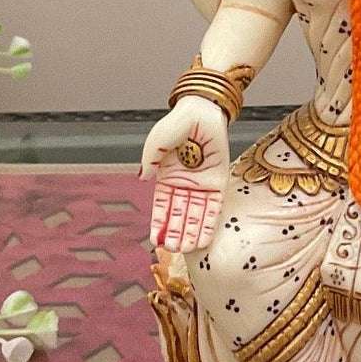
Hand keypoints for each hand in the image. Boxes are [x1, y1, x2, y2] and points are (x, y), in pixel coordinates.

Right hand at [139, 97, 229, 251]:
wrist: (203, 111)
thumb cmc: (180, 123)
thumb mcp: (158, 140)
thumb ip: (150, 158)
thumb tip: (142, 177)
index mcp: (167, 177)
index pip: (162, 205)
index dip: (159, 223)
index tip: (155, 240)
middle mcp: (184, 184)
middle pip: (179, 214)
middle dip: (176, 232)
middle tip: (172, 249)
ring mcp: (201, 185)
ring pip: (195, 214)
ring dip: (191, 232)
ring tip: (185, 249)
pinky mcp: (217, 182)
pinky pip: (213, 206)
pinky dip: (208, 222)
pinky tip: (203, 238)